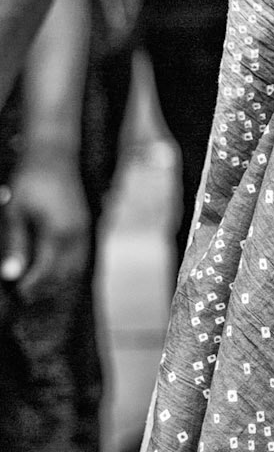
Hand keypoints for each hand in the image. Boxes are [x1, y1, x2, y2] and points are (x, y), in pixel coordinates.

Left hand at [0, 155, 89, 301]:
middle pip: (64, 275)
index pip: (46, 271)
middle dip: (45, 289)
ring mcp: (83, 231)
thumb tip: (11, 275)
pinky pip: (80, 257)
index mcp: (57, 233)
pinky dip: (68, 270)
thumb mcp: (16, 213)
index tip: (17, 293)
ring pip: (76, 269)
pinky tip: (54, 271)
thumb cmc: (31, 182)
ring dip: (58, 283)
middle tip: (24, 295)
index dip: (32, 286)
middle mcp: (75, 235)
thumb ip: (16, 245)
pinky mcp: (84, 227)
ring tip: (38, 287)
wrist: (54, 156)